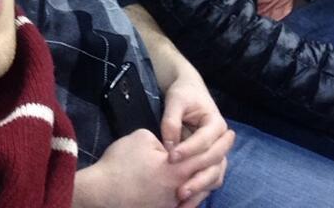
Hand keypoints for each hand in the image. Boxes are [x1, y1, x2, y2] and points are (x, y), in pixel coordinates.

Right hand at [73, 128, 227, 207]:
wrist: (102, 192)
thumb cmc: (121, 162)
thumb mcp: (143, 138)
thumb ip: (165, 138)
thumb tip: (171, 144)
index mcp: (177, 170)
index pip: (206, 155)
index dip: (221, 143)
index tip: (230, 133)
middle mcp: (179, 190)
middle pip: (208, 177)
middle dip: (218, 160)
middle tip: (226, 149)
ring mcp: (171, 204)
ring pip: (199, 193)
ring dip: (208, 178)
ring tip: (213, 165)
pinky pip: (185, 203)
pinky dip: (193, 192)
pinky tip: (192, 184)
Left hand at [161, 62, 234, 204]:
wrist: (189, 92)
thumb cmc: (183, 94)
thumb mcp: (176, 100)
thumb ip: (172, 120)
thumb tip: (169, 145)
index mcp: (216, 122)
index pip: (204, 140)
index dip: (189, 150)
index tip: (171, 158)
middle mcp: (221, 140)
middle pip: (214, 162)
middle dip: (197, 177)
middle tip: (179, 190)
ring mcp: (217, 153)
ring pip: (215, 175)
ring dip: (200, 190)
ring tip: (182, 201)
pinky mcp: (210, 162)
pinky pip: (209, 180)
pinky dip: (199, 192)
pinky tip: (186, 203)